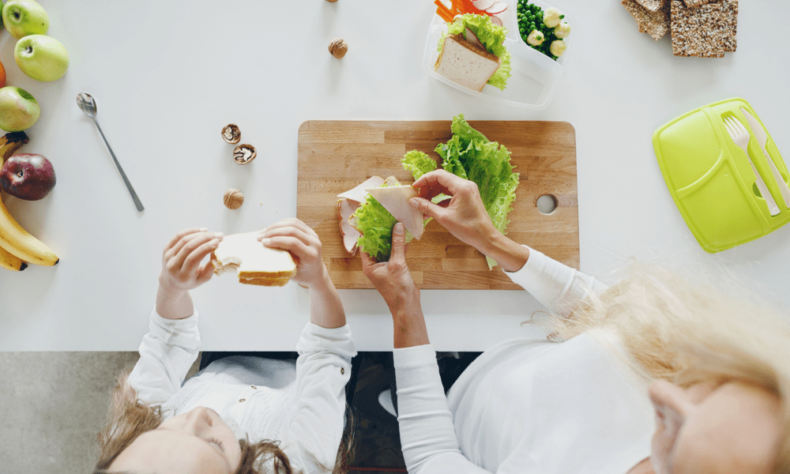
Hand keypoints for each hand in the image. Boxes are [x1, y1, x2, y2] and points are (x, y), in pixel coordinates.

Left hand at [159, 228, 222, 293]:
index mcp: (183, 276)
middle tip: (219, 235)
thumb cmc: (191, 280)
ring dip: (200, 234)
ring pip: (184, 239)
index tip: (218, 242)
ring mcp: (167, 256)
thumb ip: (211, 267)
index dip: (205, 248)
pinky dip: (191, 231)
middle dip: (205, 238)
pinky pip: (178, 236)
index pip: (193, 259)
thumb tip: (217, 252)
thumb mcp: (203, 279)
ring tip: (212, 233)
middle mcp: (172, 266)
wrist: (172, 281)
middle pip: (188, 247)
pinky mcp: (166, 249)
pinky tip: (202, 230)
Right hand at [259, 218, 326, 289]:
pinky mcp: (310, 231)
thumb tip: (264, 250)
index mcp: (311, 255)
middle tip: (260, 237)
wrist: (315, 272)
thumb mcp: (291, 272)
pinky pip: (295, 222)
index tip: (263, 242)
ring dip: (276, 226)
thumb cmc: (302, 275)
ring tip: (264, 232)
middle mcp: (314, 243)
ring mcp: (313, 235)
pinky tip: (272, 228)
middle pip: (293, 230)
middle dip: (274, 232)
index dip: (277, 240)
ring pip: (293, 223)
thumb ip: (282, 260)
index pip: (293, 243)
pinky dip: (282, 223)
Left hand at [361, 223, 428, 347]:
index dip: (368, 232)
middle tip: (385, 218)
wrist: (407, 304)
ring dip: (391, 238)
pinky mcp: (394, 268)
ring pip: (387, 248)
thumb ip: (397, 245)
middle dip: (381, 233)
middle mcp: (375, 265)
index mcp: (369, 265)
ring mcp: (385, 266)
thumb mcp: (397, 264)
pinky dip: (399, 245)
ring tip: (395, 223)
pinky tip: (405, 235)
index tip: (372, 220)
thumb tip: (397, 227)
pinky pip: (395, 253)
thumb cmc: (397, 290)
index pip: (365, 245)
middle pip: (376, 245)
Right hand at [409, 170, 497, 250]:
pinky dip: (440, 199)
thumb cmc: (468, 229)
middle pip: (441, 179)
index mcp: (461, 187)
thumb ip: (427, 207)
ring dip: (433, 194)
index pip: (438, 175)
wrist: (485, 237)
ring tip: (422, 205)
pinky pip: (450, 193)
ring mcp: (467, 190)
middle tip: (417, 198)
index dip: (424, 179)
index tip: (414, 187)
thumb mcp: (444, 218)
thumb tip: (413, 201)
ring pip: (445, 186)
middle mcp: (465, 185)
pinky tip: (432, 209)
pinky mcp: (467, 197)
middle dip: (428, 187)